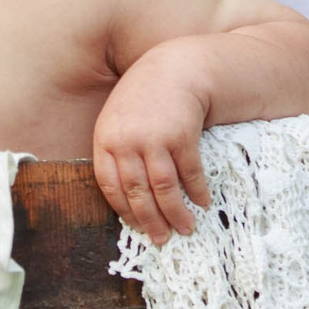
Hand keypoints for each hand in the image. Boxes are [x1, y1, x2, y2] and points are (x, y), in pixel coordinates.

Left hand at [92, 57, 213, 245]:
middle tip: (163, 239)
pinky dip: (197, 191)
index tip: (138, 227)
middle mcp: (127, 142)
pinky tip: (202, 202)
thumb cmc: (145, 99)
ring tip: (186, 228)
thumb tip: (126, 196)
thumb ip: (116, 152)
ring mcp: (154, 139)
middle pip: (137, 192)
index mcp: (105, 139)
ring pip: (164, 188)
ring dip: (176, 213)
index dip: (125, 211)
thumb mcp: (118, 120)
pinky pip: (189, 173)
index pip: (110, 186)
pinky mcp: (181, 136)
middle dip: (152, 221)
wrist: (175, 69)